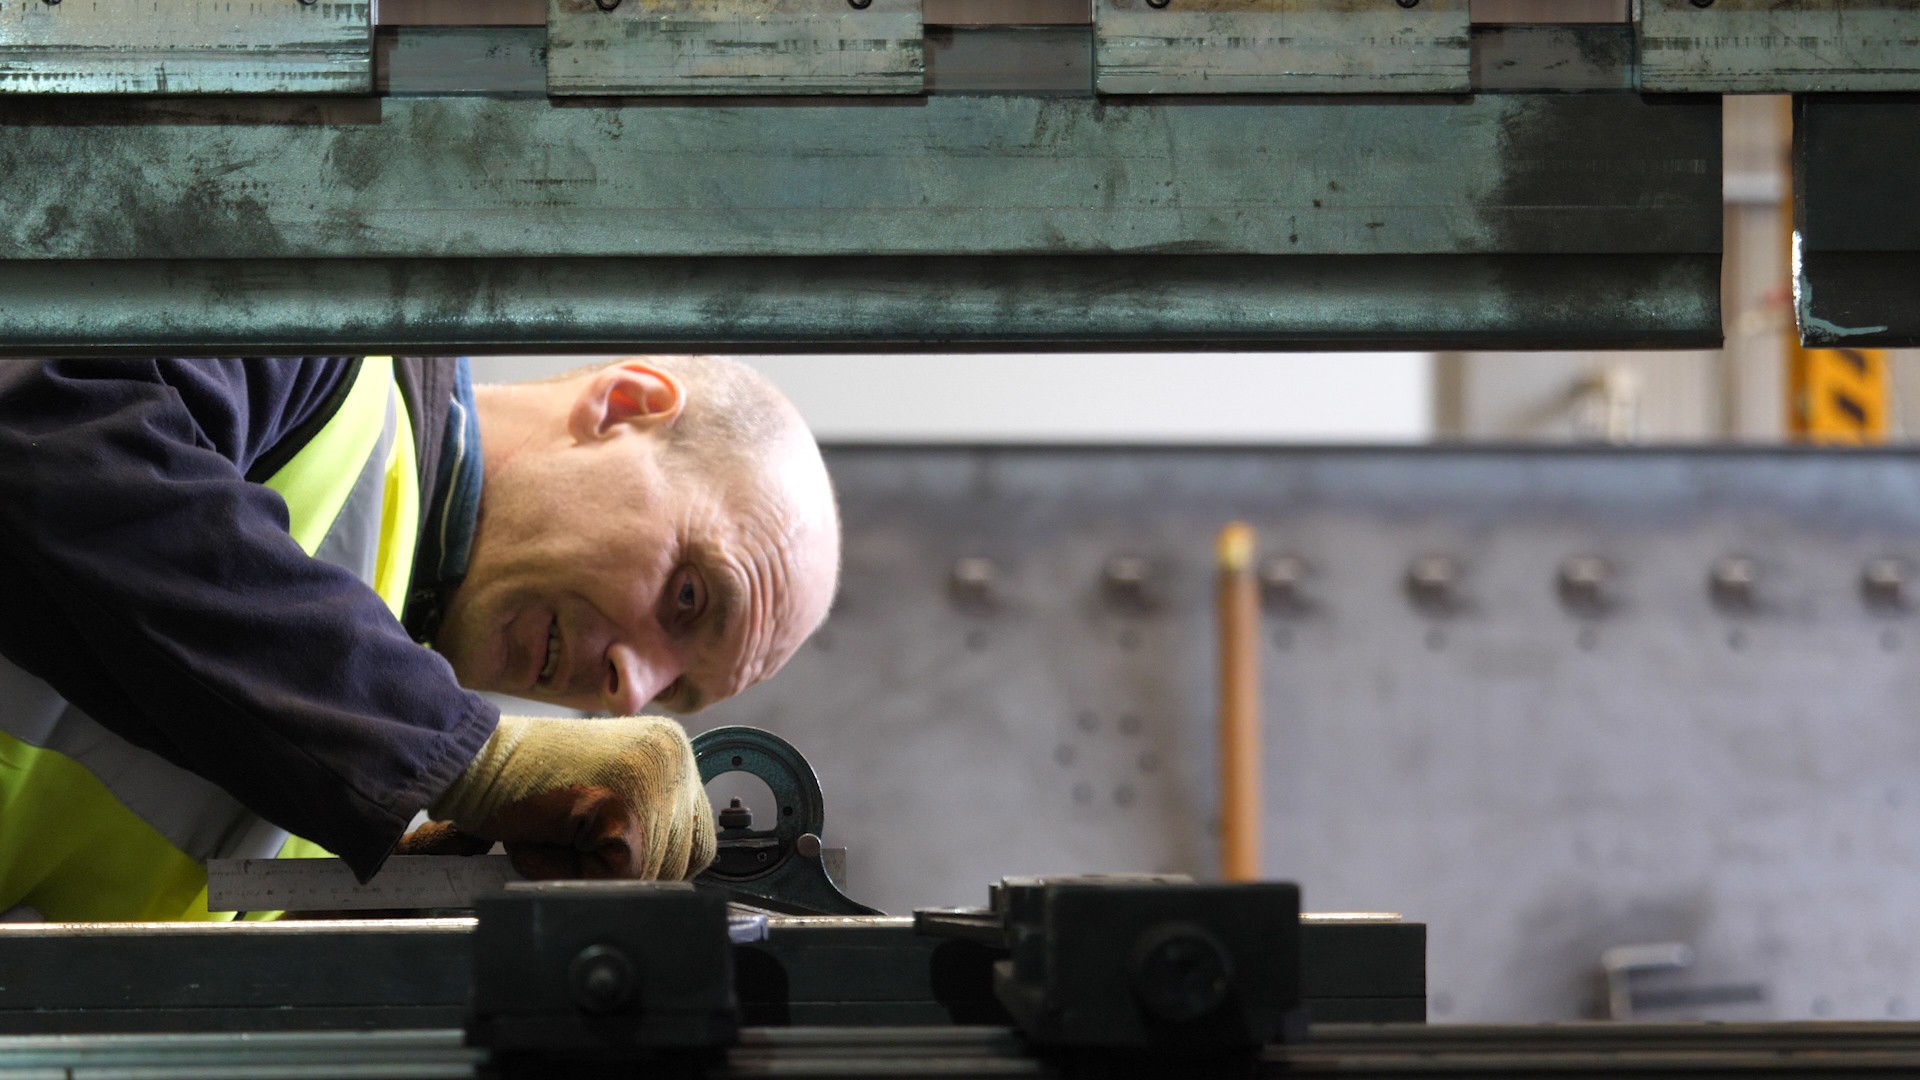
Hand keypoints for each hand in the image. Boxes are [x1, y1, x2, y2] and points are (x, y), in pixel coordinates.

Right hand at [429, 715, 716, 880]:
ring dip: (601, 872)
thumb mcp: (603, 786)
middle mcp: (674, 759)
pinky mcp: (622, 809)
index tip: (607, 852)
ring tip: (558, 836)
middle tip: (573, 842)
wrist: (471, 756)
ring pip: (651, 872)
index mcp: (671, 751)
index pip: (696, 835)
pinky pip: (615, 877)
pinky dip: (574, 872)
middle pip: (684, 858)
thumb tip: (668, 870)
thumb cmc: (523, 778)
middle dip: (629, 868)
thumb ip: (646, 817)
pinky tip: (547, 838)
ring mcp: (653, 781)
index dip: (653, 858)